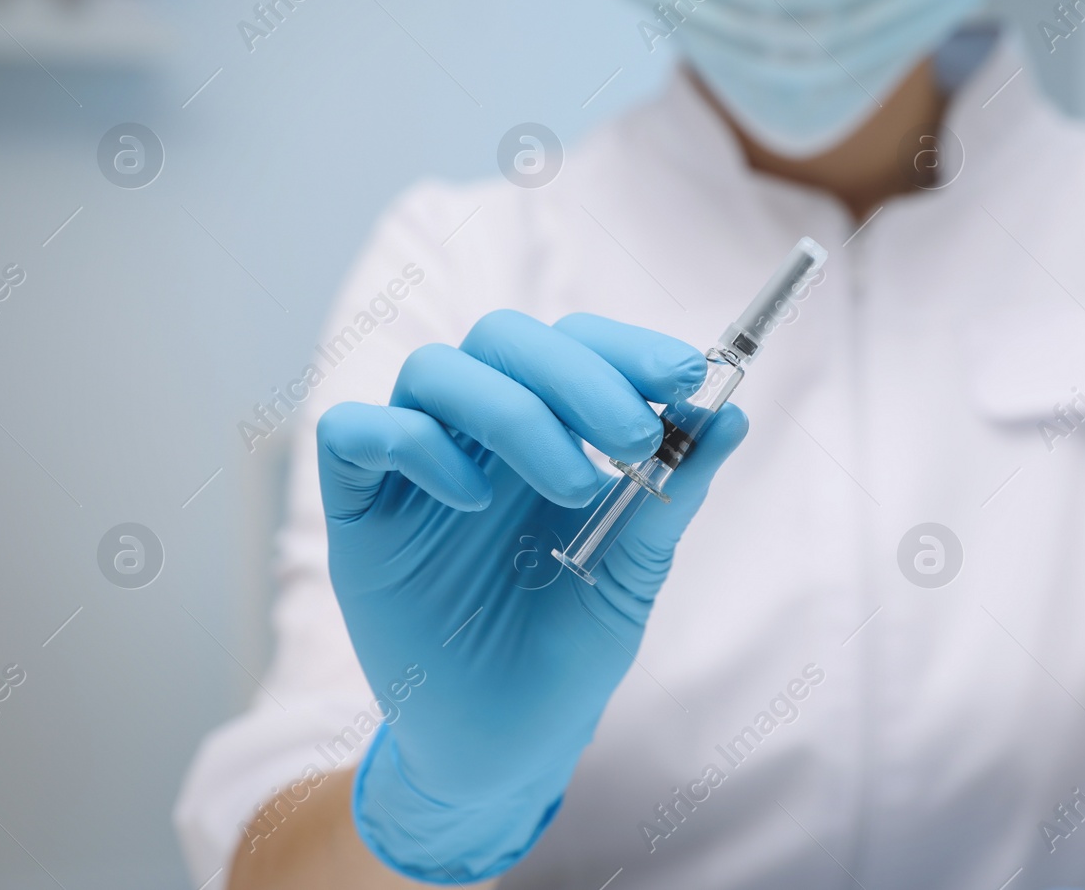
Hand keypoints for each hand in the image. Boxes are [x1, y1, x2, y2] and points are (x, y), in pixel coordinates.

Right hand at [316, 310, 747, 882]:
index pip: (572, 343)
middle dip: (577, 373)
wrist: (506, 746)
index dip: (624, 346)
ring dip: (513, 411)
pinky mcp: (359, 513)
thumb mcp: (633, 569)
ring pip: (434, 370)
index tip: (685, 376)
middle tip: (635, 438)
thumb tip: (730, 414)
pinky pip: (354, 431)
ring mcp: (415, 468)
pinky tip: (472, 501)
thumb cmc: (568, 650)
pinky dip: (414, 444)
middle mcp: (478, 434)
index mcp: (549, 431)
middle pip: (502, 337)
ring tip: (573, 487)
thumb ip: (673, 488)